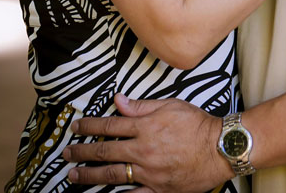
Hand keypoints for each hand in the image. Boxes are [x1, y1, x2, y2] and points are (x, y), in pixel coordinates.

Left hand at [63, 94, 230, 192]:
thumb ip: (141, 106)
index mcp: (145, 127)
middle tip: (67, 153)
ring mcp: (148, 172)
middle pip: (105, 151)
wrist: (219, 148)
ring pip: (112, 175)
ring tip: (73, 175)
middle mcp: (142, 150)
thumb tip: (119, 101)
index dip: (90, 126)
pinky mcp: (157, 189)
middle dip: (82, 152)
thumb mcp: (170, 105)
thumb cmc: (197, 124)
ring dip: (89, 175)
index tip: (76, 127)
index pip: (110, 125)